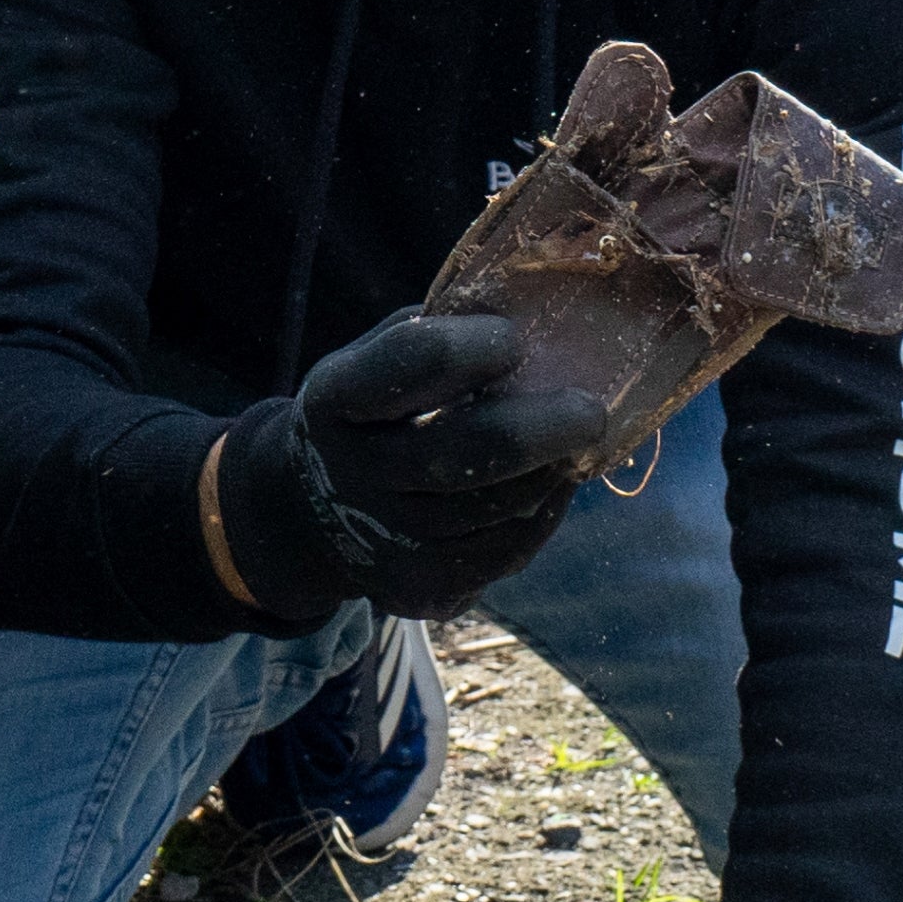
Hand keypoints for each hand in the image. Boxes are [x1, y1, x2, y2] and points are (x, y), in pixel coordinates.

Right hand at [213, 309, 604, 621]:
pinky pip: (505, 554)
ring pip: (495, 512)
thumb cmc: (372, 413)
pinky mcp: (419, 593)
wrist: (311, 514)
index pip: (414, 363)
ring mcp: (383, 543)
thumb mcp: (376, 358)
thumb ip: (442, 333)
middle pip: (462, 455)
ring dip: (551, 474)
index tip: (515, 338)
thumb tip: (538, 308)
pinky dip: (542, 515)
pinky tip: (550, 485)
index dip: (476, 346)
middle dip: (541, 429)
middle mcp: (353, 476)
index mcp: (338, 400)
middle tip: (591, 410)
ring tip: (575, 443)